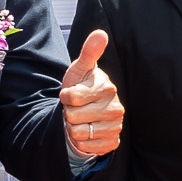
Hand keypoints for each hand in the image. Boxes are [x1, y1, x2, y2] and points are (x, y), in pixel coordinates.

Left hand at [60, 29, 123, 159]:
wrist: (88, 112)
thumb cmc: (82, 87)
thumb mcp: (80, 69)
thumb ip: (89, 53)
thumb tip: (100, 34)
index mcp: (107, 87)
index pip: (71, 97)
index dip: (65, 96)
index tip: (71, 94)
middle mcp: (116, 108)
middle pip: (73, 116)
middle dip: (69, 113)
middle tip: (77, 108)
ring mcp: (116, 126)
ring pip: (78, 133)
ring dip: (73, 128)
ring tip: (81, 119)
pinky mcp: (112, 142)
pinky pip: (86, 146)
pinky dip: (81, 142)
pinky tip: (87, 131)